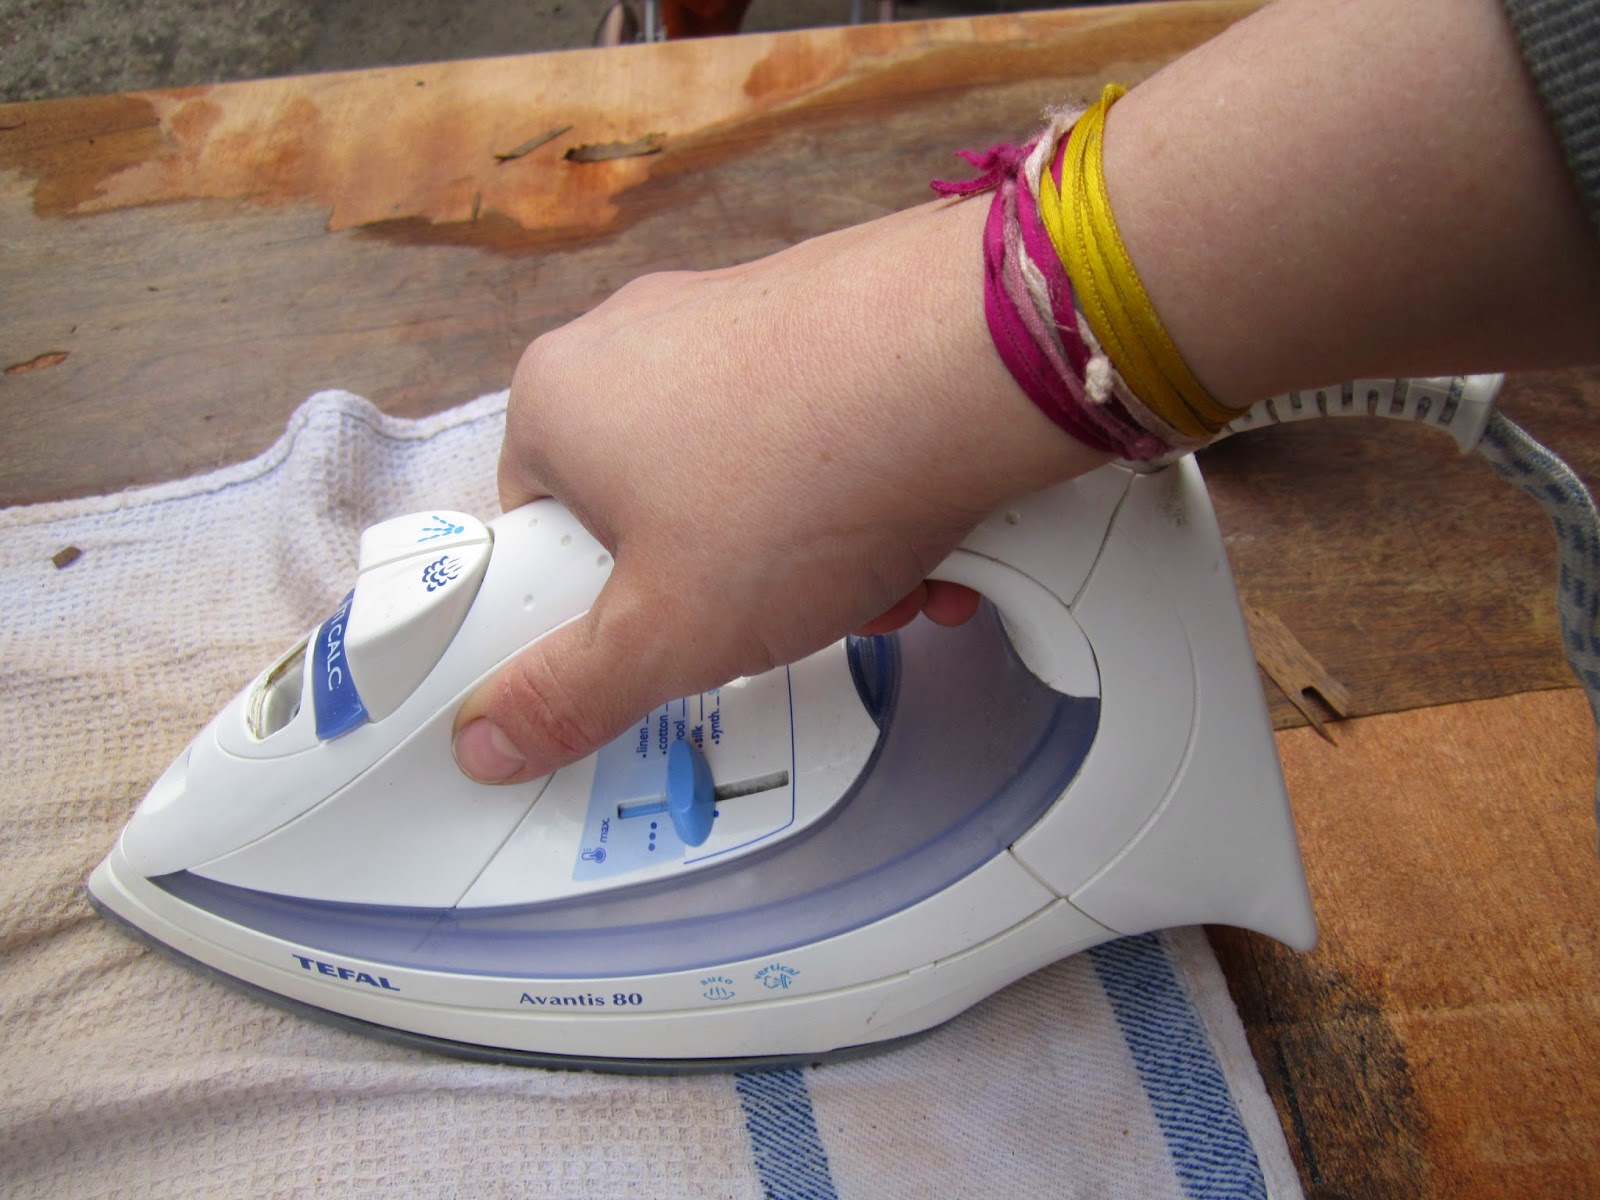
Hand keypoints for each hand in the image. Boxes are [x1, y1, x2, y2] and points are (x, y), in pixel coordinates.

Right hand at [451, 198, 1103, 782]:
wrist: (975, 363)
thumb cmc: (796, 489)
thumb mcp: (666, 633)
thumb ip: (568, 695)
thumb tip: (485, 740)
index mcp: (558, 398)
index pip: (542, 528)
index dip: (603, 603)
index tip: (665, 636)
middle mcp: (637, 334)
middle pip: (656, 506)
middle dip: (729, 587)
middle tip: (784, 620)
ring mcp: (736, 310)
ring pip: (750, 476)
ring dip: (809, 555)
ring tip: (878, 584)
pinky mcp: (826, 308)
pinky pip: (819, 427)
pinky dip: (859, 491)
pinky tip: (920, 531)